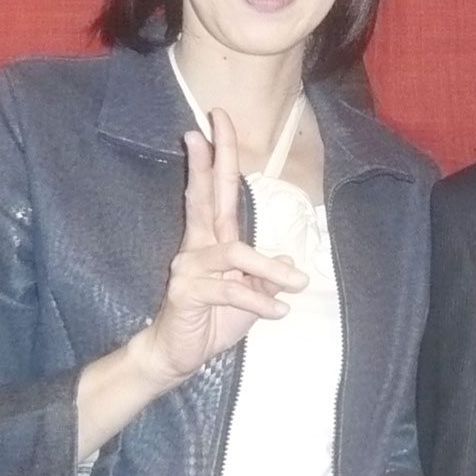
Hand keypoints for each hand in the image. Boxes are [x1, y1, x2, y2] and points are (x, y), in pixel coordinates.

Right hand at [133, 109, 307, 386]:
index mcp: (211, 241)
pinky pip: (231, 290)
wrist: (178, 356)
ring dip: (270, 269)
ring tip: (297, 285)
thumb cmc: (212, 322)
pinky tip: (279, 311)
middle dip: (213, 157)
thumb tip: (287, 259)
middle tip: (215, 120)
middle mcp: (196, 246)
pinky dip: (260, 301)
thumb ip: (264, 277)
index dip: (216, 157)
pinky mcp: (187, 292)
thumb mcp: (250, 298)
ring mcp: (188, 267)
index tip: (215, 121)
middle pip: (205, 193)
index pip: (213, 191)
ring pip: (235, 252)